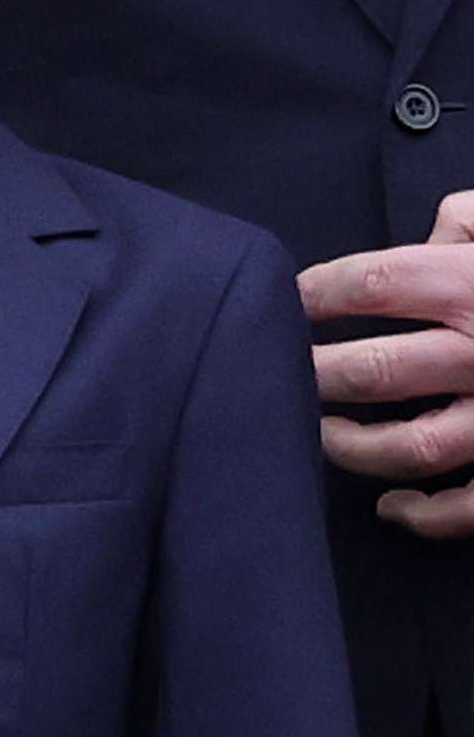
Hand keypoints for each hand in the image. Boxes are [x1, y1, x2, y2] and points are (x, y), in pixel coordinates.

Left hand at [297, 192, 473, 539]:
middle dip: (314, 373)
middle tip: (281, 373)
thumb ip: (472, 221)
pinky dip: (423, 514)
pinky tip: (389, 505)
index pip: (369, 283)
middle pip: (371, 368)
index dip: (312, 293)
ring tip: (319, 431)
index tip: (286, 302)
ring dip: (350, 445)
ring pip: (410, 445)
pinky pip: (470, 505)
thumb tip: (430, 232)